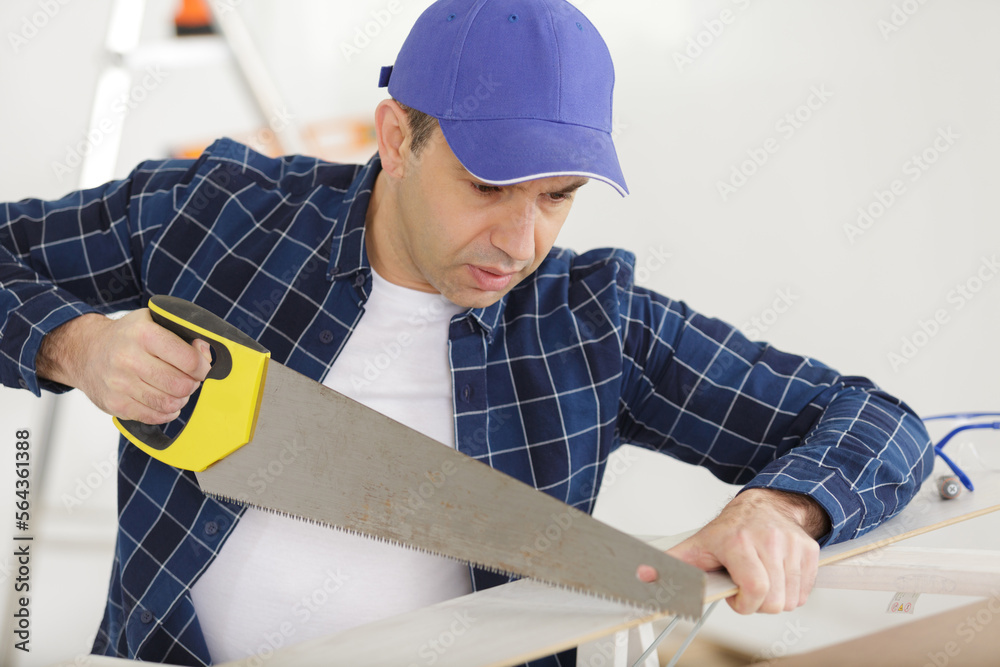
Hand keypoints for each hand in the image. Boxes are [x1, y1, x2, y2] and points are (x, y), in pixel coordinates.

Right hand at [36, 310, 212, 423]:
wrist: (84, 351)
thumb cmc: (125, 337)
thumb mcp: (152, 321)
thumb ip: (183, 333)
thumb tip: (205, 351)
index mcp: (143, 334)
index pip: (189, 360)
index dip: (203, 367)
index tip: (202, 367)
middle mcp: (128, 359)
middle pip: (181, 385)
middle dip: (193, 384)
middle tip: (190, 379)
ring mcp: (120, 384)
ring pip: (169, 403)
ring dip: (181, 399)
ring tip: (177, 389)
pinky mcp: (115, 404)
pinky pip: (154, 416)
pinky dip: (167, 412)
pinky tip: (165, 401)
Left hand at [666, 489, 828, 614]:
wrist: (763, 504)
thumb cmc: (730, 529)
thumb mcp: (697, 546)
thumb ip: (672, 565)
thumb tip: (644, 576)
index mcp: (739, 541)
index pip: (755, 589)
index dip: (746, 603)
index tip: (737, 597)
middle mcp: (769, 540)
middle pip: (775, 601)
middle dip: (759, 603)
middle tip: (748, 586)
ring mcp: (792, 544)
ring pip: (791, 599)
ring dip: (775, 597)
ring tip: (761, 578)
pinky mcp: (809, 549)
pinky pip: (805, 591)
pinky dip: (791, 591)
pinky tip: (777, 575)